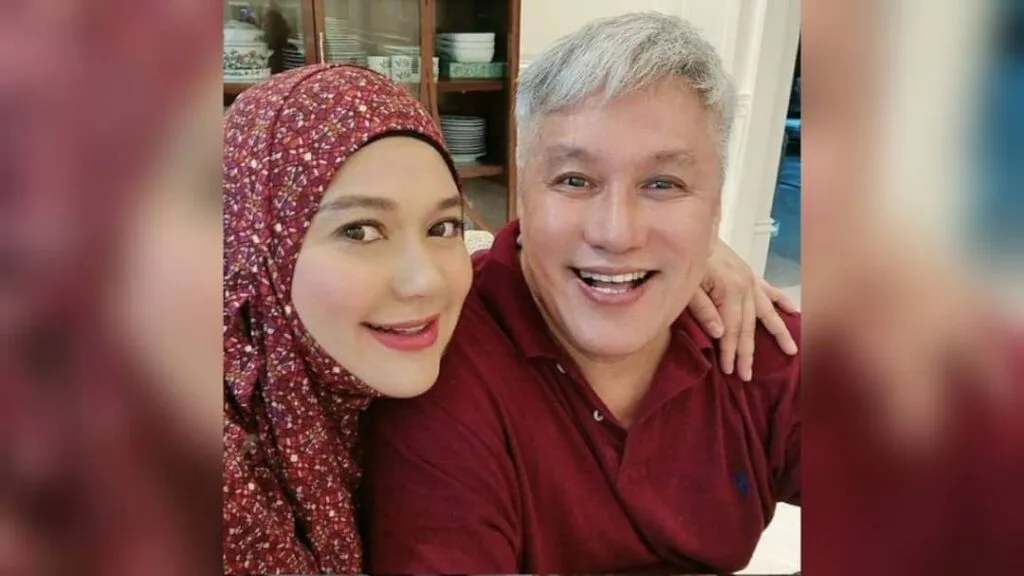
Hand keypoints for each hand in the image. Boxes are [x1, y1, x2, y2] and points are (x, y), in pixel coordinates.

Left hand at [688, 239, 798, 380]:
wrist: (694, 232)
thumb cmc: (687, 260)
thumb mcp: (688, 287)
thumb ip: (703, 310)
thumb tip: (720, 334)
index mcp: (730, 291)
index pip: (732, 330)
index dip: (731, 352)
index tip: (731, 370)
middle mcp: (746, 287)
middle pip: (748, 327)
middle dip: (747, 352)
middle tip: (747, 375)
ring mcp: (751, 281)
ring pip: (766, 312)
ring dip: (777, 333)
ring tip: (791, 351)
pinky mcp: (750, 275)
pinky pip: (770, 291)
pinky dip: (782, 301)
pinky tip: (795, 312)